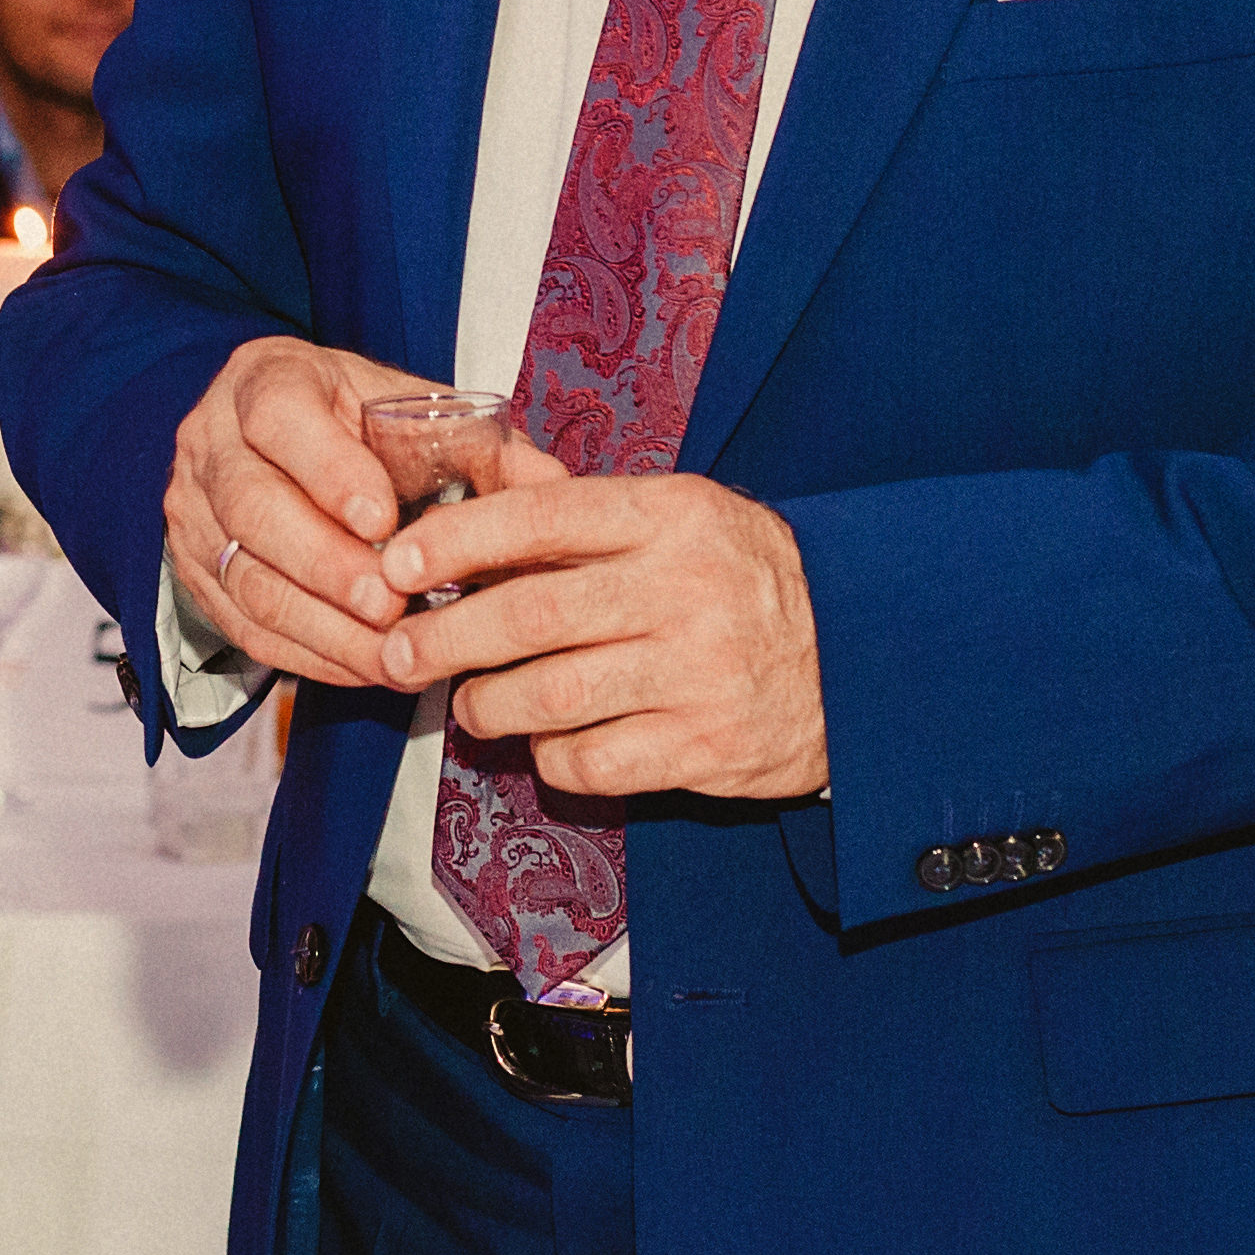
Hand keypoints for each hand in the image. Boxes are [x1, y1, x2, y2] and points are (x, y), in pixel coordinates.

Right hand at [166, 339, 464, 691]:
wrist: (269, 443)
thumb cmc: (349, 423)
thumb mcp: (402, 407)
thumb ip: (475, 444)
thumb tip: (554, 486)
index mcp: (267, 380)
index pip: (279, 418)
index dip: (328, 471)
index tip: (383, 519)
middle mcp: (212, 442)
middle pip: (253, 507)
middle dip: (326, 565)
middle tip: (390, 604)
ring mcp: (193, 511)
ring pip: (246, 577)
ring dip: (322, 625)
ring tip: (389, 653)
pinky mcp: (195, 573)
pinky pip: (244, 626)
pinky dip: (307, 654)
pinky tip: (364, 667)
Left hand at [376, 469, 829, 802]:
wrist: (858, 656)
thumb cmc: (739, 577)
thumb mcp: (676, 516)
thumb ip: (577, 511)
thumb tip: (470, 492)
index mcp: (671, 516)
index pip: (542, 518)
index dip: (456, 541)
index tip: (396, 564)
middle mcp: (684, 589)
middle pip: (532, 616)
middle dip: (444, 637)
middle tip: (396, 652)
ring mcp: (698, 672)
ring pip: (550, 696)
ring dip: (487, 704)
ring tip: (469, 702)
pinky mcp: (706, 746)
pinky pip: (591, 762)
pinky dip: (550, 757)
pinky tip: (547, 741)